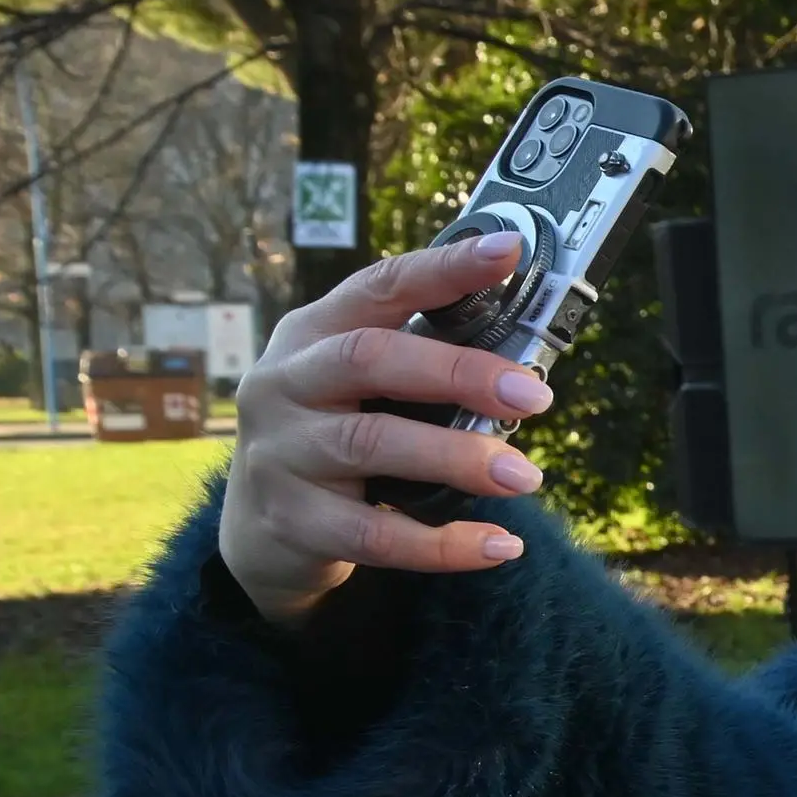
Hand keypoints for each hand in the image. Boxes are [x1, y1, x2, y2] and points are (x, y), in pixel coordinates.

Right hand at [218, 232, 555, 625]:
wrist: (263, 529)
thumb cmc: (338, 436)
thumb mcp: (363, 388)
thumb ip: (423, 364)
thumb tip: (527, 358)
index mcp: (313, 333)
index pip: (379, 286)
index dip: (442, 269)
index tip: (507, 252)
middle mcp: (284, 382)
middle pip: (370, 359)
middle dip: (459, 372)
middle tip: (533, 394)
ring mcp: (279, 452)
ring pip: (371, 444)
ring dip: (457, 457)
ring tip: (524, 476)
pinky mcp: (291, 521)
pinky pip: (373, 536)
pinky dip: (441, 543)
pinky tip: (498, 545)